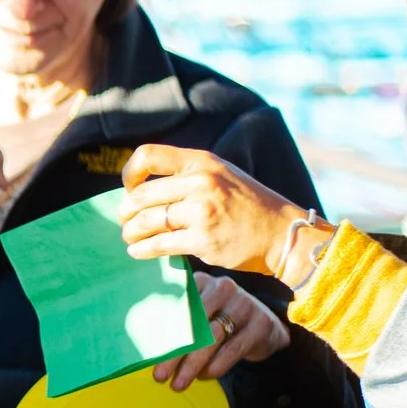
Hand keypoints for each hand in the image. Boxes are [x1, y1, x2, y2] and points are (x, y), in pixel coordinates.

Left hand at [119, 145, 310, 278]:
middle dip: (126, 211)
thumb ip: (187, 176)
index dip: (130, 174)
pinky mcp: (203, 240)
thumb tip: (141, 191)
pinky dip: (142, 250)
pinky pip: (159, 245)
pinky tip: (138, 251)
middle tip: (125, 220)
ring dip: (130, 232)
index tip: (129, 188)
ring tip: (130, 236)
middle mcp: (201, 183)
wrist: (281, 233)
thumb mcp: (221, 175)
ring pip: (146, 222)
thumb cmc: (246, 205)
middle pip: (140, 195)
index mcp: (202, 162)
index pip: (148, 156)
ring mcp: (202, 212)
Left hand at [154, 274, 288, 390]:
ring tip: (178, 384)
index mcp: (200, 282)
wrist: (263, 326)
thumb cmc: (218, 321)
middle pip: (193, 323)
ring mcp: (244, 304)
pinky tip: (203, 377)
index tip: (147, 357)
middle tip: (159, 377)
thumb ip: (174, 322)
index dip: (161, 333)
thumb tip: (144, 348)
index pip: (176, 307)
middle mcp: (222, 288)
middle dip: (174, 354)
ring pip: (212, 338)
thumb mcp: (197, 314)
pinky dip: (215, 366)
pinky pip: (232, 349)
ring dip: (192, 365)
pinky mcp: (261, 324)